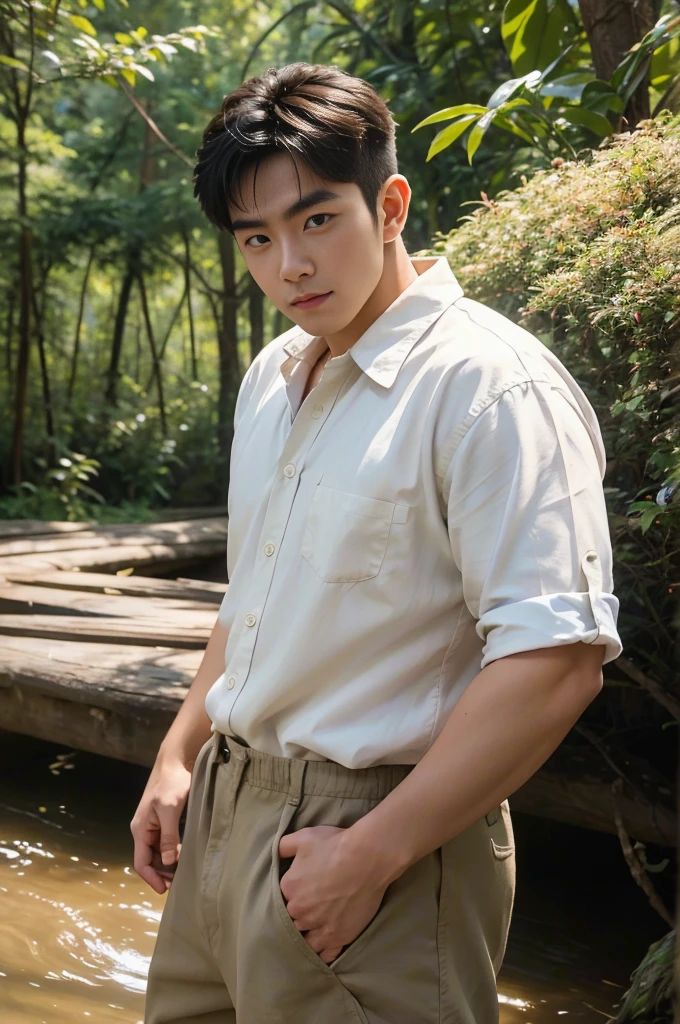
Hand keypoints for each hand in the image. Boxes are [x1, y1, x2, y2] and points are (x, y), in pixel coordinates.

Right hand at [131, 757, 191, 893]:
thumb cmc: (172, 782)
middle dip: (162, 874)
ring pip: (159, 852)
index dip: (152, 878)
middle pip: (150, 859)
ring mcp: (154, 824)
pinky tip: (185, 856)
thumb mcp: (170, 809)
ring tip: (183, 874)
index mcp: (140, 829)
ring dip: (168, 864)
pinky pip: (166, 842)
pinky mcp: (164, 819)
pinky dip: (173, 852)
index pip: (141, 862)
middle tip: (179, 884)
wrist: (175, 760)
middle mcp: (144, 829)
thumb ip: (169, 836)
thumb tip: (169, 862)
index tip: (165, 890)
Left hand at [279, 826, 387, 964]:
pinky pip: (325, 954)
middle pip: (293, 919)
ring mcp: (319, 927)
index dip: (293, 894)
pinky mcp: (338, 937)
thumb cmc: (335, 845)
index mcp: (289, 888)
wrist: (367, 858)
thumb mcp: (304, 836)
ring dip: (307, 937)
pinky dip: (322, 954)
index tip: (302, 889)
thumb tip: (276, 852)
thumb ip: (284, 845)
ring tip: (313, 933)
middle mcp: (300, 911)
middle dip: (299, 915)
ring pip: (305, 940)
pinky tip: (322, 953)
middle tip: (311, 908)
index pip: (283, 897)